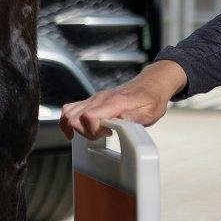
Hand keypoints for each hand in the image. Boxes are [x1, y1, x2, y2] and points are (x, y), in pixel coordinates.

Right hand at [60, 59, 187, 140]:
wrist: (151, 84)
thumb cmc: (152, 98)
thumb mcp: (150, 112)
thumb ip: (132, 118)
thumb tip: (116, 125)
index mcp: (114, 102)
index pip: (89, 116)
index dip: (92, 130)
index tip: (106, 134)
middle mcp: (100, 98)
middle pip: (74, 116)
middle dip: (83, 132)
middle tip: (100, 136)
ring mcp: (94, 98)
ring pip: (68, 112)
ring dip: (74, 127)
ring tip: (91, 133)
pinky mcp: (92, 100)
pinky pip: (71, 108)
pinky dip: (69, 120)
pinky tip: (78, 129)